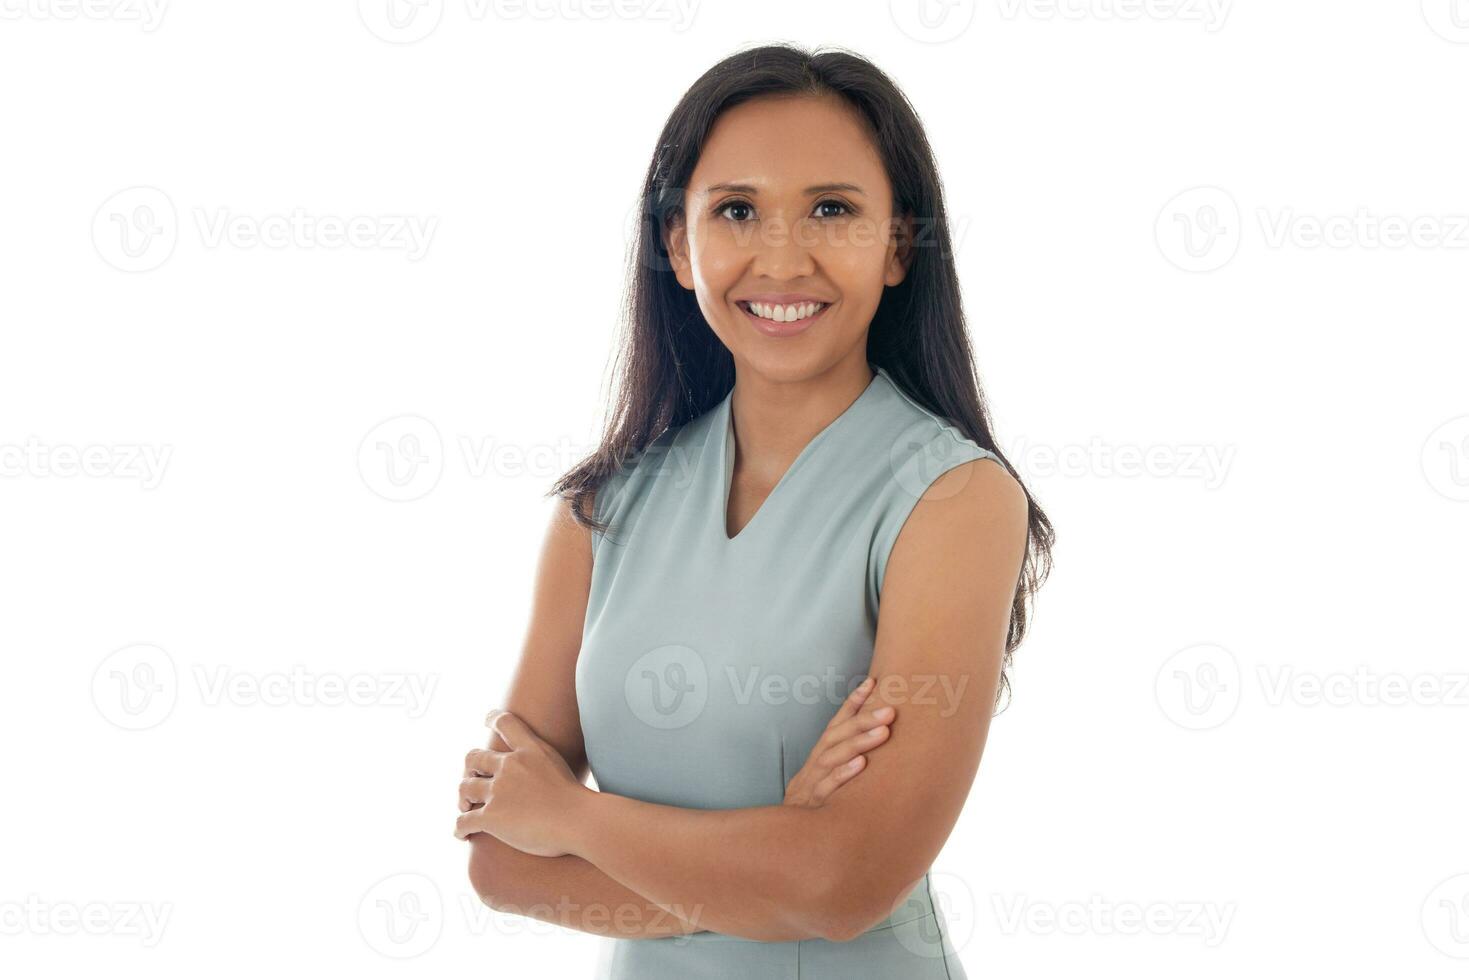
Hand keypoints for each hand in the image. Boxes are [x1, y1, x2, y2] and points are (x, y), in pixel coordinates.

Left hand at [454, 709, 586, 855]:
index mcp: (530, 751)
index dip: (493, 719)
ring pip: (464, 788)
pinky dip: (459, 828)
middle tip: (472, 782)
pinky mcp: (491, 817)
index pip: (506, 723)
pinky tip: (462, 834)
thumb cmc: (580, 803)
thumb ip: (548, 767)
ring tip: (465, 808)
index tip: (487, 720)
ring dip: (462, 799)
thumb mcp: (566, 770)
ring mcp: (498, 791)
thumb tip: (542, 779)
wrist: (579, 821)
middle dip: (469, 770)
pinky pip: (463, 820)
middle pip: (474, 758)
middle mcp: (510, 767)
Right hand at [782, 676, 895, 807]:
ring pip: (832, 757)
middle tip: (890, 710)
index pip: (835, 725)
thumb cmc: (813, 809)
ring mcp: (810, 784)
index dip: (852, 703)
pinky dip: (842, 774)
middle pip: (836, 737)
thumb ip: (844, 766)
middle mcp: (813, 766)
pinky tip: (861, 764)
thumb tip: (876, 748)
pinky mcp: (811, 806)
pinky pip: (826, 788)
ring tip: (884, 731)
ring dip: (858, 742)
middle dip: (863, 719)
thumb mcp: (825, 783)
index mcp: (818, 758)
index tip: (871, 683)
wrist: (785, 842)